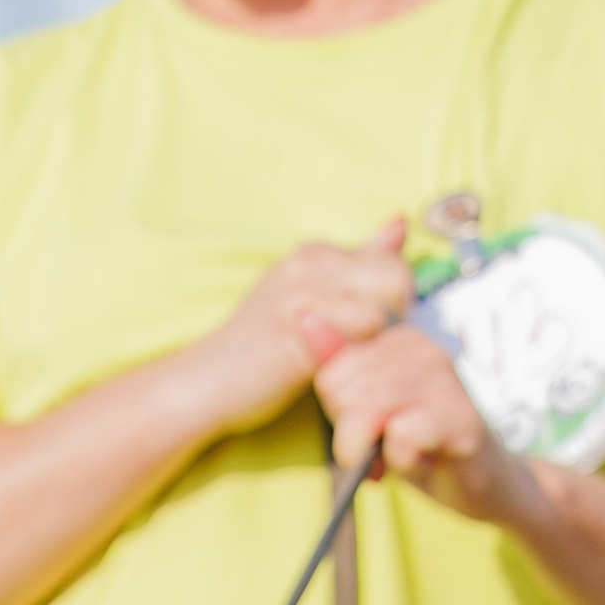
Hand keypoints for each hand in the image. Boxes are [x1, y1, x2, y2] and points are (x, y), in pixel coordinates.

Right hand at [198, 221, 413, 438]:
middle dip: (395, 317)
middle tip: (367, 346)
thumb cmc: (262, 345)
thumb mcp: (310, 292)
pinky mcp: (298, 332)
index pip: (391, 263)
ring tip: (347, 359)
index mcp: (313, 252)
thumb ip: (359, 261)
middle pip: (395, 279)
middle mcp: (308, 264)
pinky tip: (333, 371)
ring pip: (381, 310)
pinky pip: (357, 339)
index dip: (393, 301)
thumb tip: (399, 223)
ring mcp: (301, 295)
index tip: (371, 328)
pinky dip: (357, 360)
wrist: (205, 381)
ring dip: (376, 343)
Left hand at [311, 322, 536, 525]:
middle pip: (341, 393)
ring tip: (409, 451)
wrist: (484, 483)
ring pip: (365, 413)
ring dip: (378, 451)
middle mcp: (420, 347)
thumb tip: (301, 315)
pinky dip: (405, 462)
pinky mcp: (458, 418)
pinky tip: (429, 459)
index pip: (329, 375)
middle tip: (393, 442)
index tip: (376, 425)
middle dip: (356, 433)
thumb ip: (337, 364)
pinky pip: (401, 437)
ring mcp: (443, 379)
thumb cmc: (421, 444)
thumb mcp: (368, 404)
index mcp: (397, 338)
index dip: (343, 414)